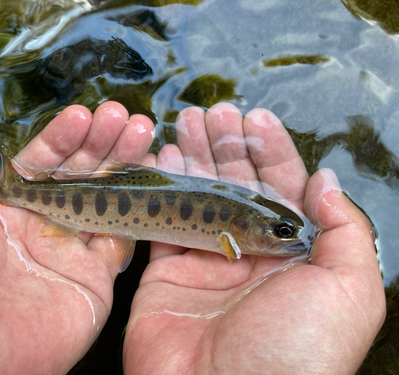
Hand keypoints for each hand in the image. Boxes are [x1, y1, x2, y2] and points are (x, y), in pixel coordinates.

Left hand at [0, 102, 153, 373]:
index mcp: (2, 209)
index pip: (41, 164)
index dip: (63, 138)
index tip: (83, 114)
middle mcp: (38, 229)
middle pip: (79, 178)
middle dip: (101, 144)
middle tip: (120, 116)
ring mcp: (67, 255)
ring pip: (105, 202)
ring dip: (124, 167)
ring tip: (139, 130)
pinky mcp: (92, 283)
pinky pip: (121, 243)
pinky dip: (138, 212)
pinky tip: (149, 178)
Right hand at [123, 103, 385, 373]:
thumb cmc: (298, 351)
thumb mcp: (348, 290)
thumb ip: (344, 231)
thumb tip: (326, 180)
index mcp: (292, 252)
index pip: (282, 186)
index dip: (270, 148)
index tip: (255, 116)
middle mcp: (248, 250)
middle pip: (235, 183)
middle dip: (225, 143)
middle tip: (212, 112)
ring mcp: (206, 259)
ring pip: (197, 194)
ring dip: (192, 156)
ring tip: (184, 121)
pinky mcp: (167, 269)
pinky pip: (162, 219)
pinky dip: (159, 187)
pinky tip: (159, 158)